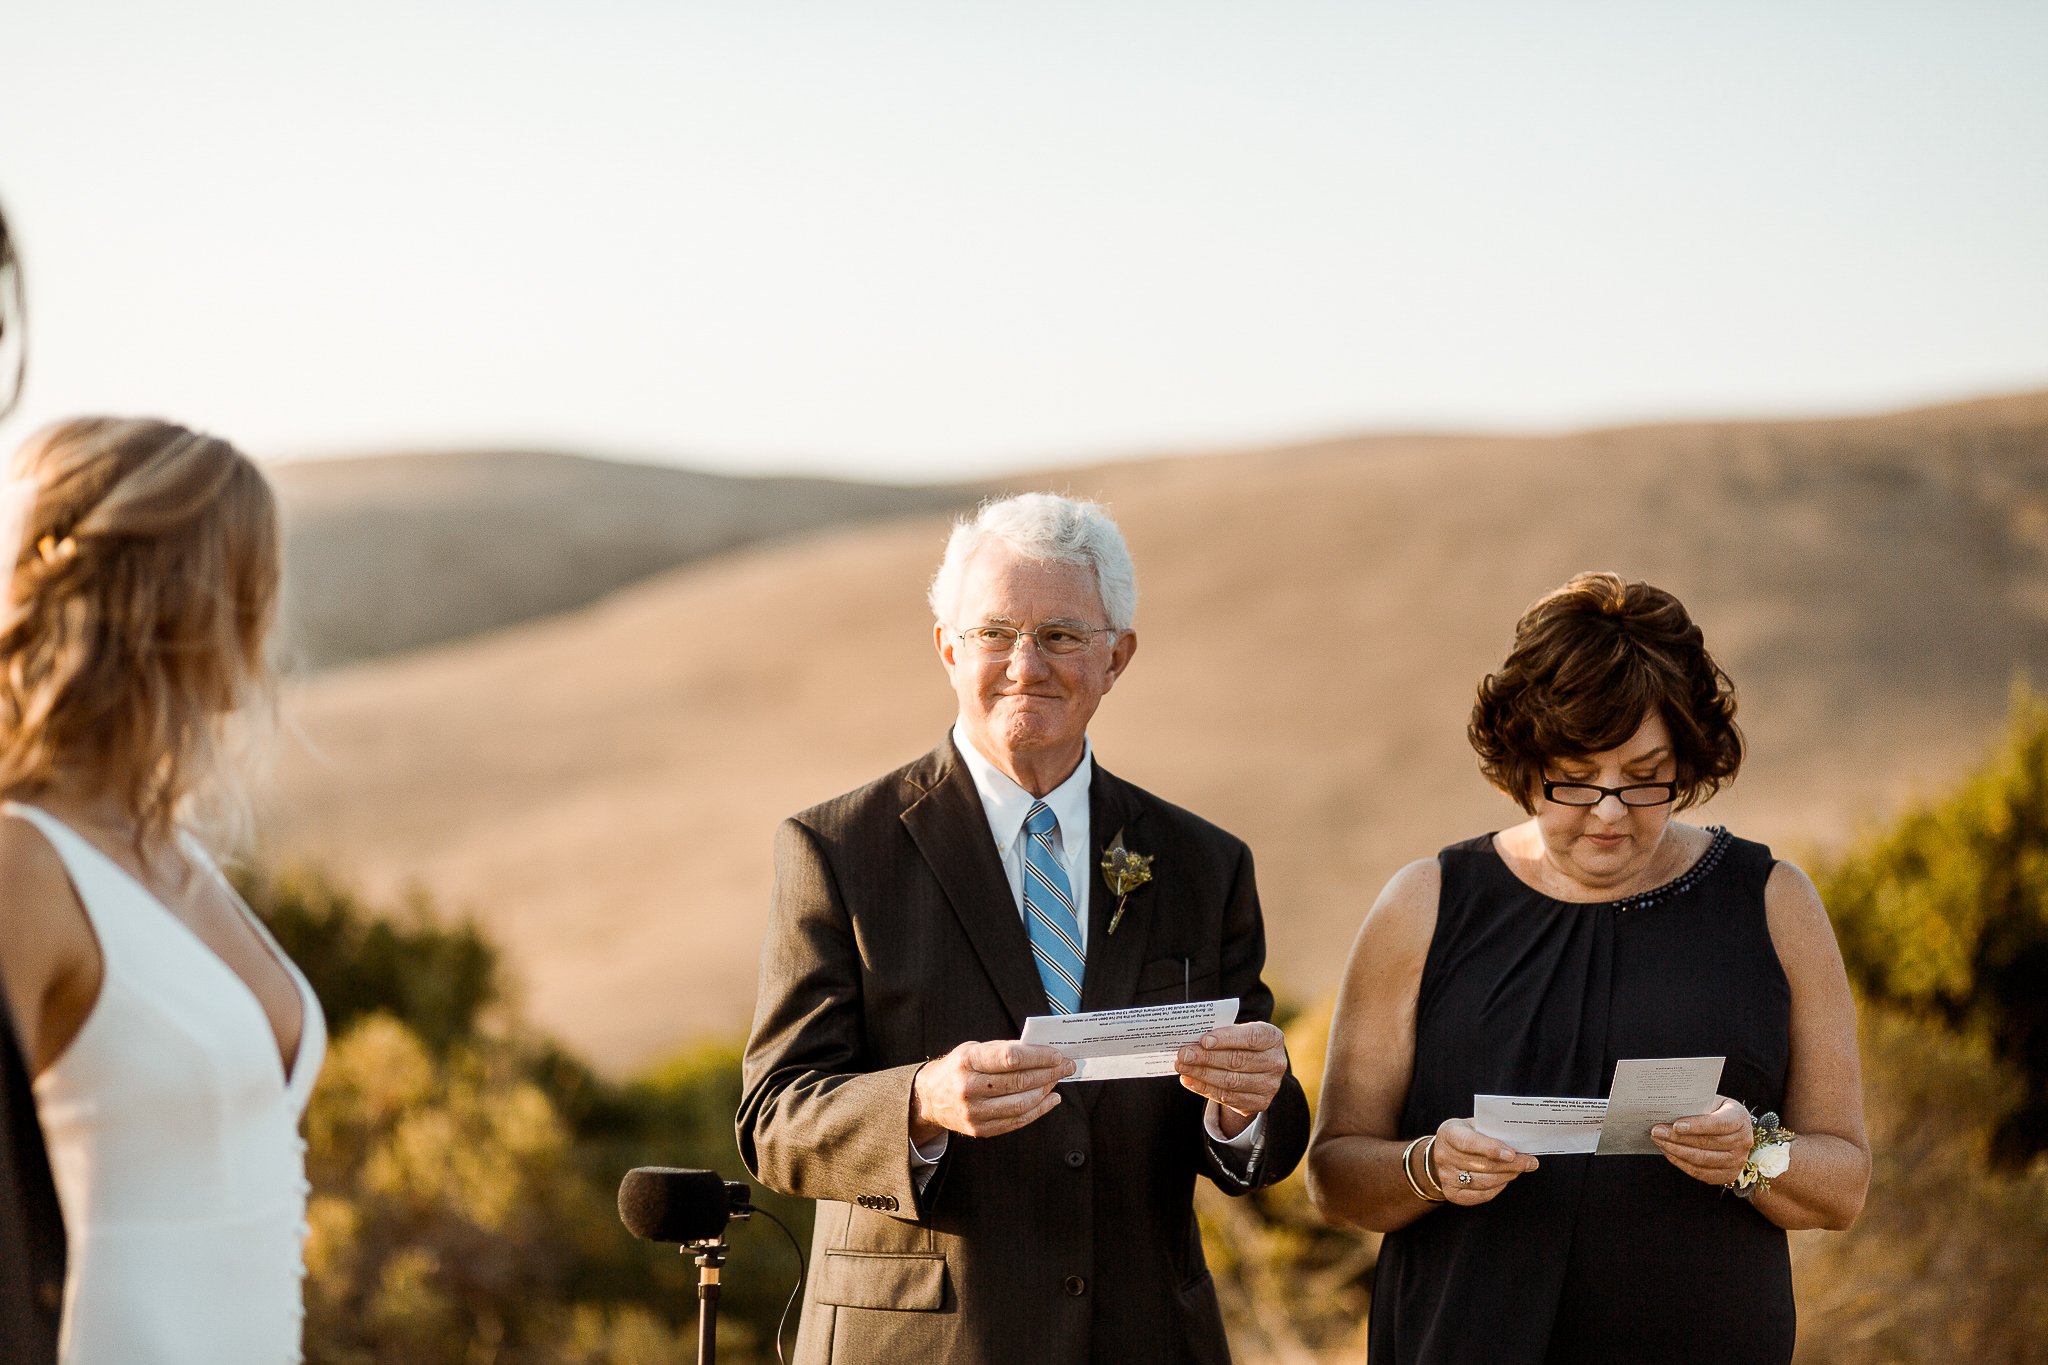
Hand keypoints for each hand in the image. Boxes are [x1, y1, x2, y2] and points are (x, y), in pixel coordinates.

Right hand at [910, 1040, 1073, 1143]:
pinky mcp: (979, 1130)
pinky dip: (1038, 1110)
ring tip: (1057, 1080)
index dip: (1038, 1056)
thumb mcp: (974, 1049)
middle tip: (1066, 1066)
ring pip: (1021, 1104)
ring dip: (1046, 1091)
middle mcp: (968, 1087)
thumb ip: (1004, 1051)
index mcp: (967, 1061)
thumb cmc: (959, 1067)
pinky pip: (1016, 1121)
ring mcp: (973, 1112)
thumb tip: (1043, 1052)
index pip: (1010, 1058)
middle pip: (1019, 1082)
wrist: (930, 1098)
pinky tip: (1050, 1099)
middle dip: (1049, 1073)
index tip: (1057, 1054)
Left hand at [1175, 1021, 1286, 1131]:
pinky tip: (1190, 1081)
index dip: (1227, 1039)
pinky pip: (1228, 1097)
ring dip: (1202, 1074)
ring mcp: (1269, 1086)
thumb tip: (1190, 1042)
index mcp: (1272, 1038)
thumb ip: (1220, 1035)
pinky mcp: (1259, 1103)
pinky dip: (1205, 1089)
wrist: (1257, 1068)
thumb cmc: (1241, 1043)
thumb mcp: (1238, 1032)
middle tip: (1183, 1055)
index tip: (1203, 1040)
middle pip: (1237, 1060)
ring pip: (1231, 1081)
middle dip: (1206, 1058)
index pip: (1250, 1038)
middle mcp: (1276, 1062)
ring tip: (1182, 1067)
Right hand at [1429, 1118, 1539, 1205]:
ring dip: (1507, 1176)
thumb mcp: (1472, 1126)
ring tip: (1520, 1169)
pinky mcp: (1453, 1193)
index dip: (1491, 1148)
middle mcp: (1444, 1156)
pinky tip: (1506, 1179)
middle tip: (1530, 1162)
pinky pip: (1480, 1195)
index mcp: (1449, 1134)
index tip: (1512, 1154)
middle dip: (1510, 1165)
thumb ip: (1491, 1132)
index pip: (1469, 1143)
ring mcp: (1446, 1177)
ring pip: (1484, 1182)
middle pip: (1482, 1165)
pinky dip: (1497, 1188)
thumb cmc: (1464, 1136)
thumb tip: (1519, 1141)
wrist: (1441, 1154)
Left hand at [1651, 1095, 1753, 1185]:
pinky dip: (1681, 1163)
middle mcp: (1743, 1141)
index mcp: (1740, 1118)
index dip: (1698, 1125)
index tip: (1676, 1125)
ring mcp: (1737, 1161)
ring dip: (1676, 1151)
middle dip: (1678, 1138)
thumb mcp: (1712, 1102)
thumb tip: (1668, 1107)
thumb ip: (1697, 1104)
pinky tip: (1669, 1152)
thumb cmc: (1717, 1111)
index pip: (1719, 1124)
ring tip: (1659, 1141)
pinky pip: (1700, 1172)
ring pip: (1702, 1159)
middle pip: (1707, 1143)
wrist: (1734, 1130)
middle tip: (1657, 1132)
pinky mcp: (1727, 1175)